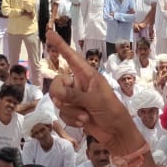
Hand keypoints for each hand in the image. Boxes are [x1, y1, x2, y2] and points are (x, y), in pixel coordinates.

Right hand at [45, 31, 143, 151]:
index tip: (50, 32)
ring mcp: (75, 98)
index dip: (60, 45)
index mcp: (87, 75)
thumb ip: (75, 96)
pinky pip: (62, 113)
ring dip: (71, 111)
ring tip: (85, 116)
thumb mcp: (94, 101)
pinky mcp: (73, 111)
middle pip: (57, 83)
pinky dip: (71, 119)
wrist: (116, 133)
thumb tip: (56, 94)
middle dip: (61, 95)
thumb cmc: (111, 111)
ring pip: (59, 101)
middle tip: (69, 102)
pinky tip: (83, 122)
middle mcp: (79, 84)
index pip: (71, 57)